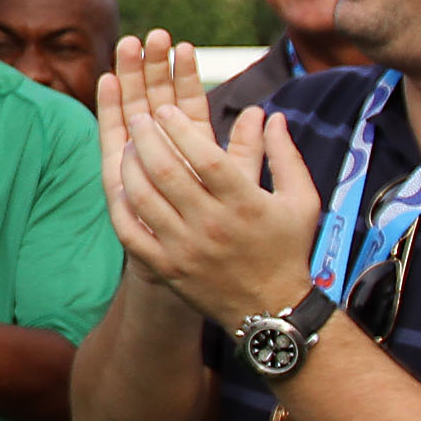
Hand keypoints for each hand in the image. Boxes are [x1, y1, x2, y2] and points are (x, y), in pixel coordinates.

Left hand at [97, 33, 320, 327]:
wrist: (272, 311)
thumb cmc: (286, 248)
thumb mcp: (301, 200)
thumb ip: (284, 155)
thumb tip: (269, 114)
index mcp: (245, 204)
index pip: (206, 158)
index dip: (181, 129)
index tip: (165, 109)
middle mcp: (213, 226)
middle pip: (167, 173)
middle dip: (146, 139)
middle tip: (138, 118)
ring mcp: (185, 249)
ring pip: (143, 199)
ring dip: (130, 166)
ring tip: (128, 146)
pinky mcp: (166, 268)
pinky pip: (130, 232)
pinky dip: (119, 206)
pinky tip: (119, 185)